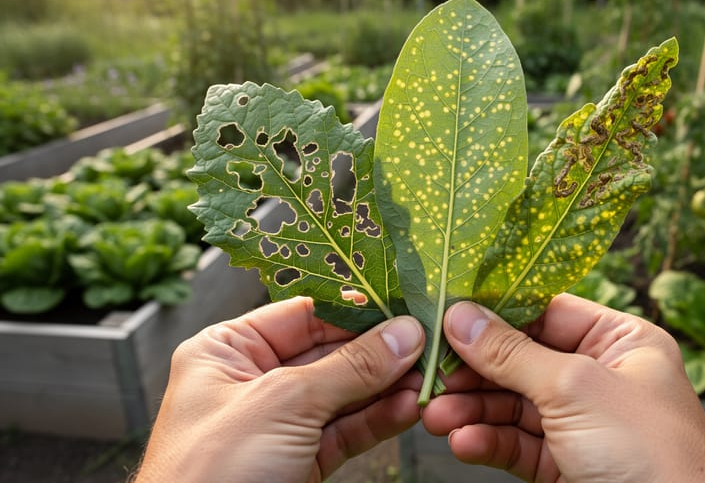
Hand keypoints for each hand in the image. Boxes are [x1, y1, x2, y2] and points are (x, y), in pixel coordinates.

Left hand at [134, 296, 424, 482]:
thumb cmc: (207, 476)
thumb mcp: (282, 404)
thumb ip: (349, 367)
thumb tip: (401, 335)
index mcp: (226, 351)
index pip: (304, 314)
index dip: (357, 310)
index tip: (402, 307)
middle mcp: (251, 381)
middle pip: (331, 352)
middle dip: (381, 351)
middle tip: (426, 343)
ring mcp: (279, 424)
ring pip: (346, 394)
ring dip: (389, 386)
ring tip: (428, 375)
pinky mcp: (301, 461)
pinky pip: (348, 429)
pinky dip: (381, 418)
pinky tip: (409, 406)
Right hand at [422, 293, 704, 482]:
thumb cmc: (651, 453)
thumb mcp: (575, 388)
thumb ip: (513, 353)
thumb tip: (462, 317)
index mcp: (621, 342)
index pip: (547, 313)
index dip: (496, 314)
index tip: (448, 314)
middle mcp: (601, 377)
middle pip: (521, 360)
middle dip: (475, 371)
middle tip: (433, 373)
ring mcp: (582, 423)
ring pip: (513, 405)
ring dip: (472, 409)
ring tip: (436, 416)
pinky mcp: (566, 463)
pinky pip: (517, 443)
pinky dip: (487, 441)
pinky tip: (463, 442)